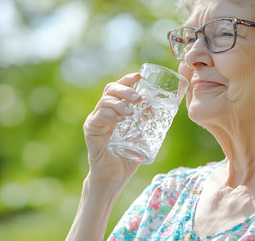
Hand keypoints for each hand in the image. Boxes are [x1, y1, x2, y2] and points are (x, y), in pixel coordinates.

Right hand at [83, 72, 141, 186]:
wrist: (114, 178)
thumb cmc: (127, 158)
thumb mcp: (141, 137)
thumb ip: (147, 123)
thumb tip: (164, 111)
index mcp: (114, 110)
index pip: (118, 89)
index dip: (127, 80)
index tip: (139, 76)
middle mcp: (103, 112)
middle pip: (110, 90)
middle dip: (125, 90)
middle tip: (138, 97)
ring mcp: (95, 120)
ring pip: (105, 101)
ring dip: (120, 103)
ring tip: (131, 111)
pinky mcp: (90, 130)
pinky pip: (98, 116)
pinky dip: (110, 114)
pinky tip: (120, 118)